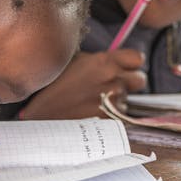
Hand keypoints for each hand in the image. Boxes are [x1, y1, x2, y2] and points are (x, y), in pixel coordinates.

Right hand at [20, 49, 146, 118]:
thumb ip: (95, 60)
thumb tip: (108, 61)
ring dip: (115, 102)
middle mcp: (113, 81)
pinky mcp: (112, 122)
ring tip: (91, 106)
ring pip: (127, 100)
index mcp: (103, 62)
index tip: (123, 68)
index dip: (131, 63)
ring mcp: (114, 103)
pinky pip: (120, 118)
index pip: (137, 58)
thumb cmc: (50, 90)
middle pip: (139, 80)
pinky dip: (110, 118)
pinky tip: (91, 118)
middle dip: (128, 83)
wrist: (40, 121)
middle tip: (109, 88)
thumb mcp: (71, 64)